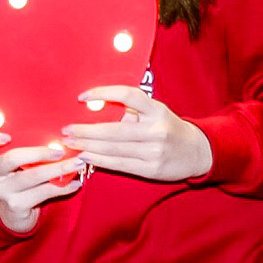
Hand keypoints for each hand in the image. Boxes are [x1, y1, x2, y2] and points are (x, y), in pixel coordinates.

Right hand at [0, 131, 79, 234]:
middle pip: (10, 159)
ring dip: (58, 169)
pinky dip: (63, 187)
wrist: (13, 213)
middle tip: (60, 149)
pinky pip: (44, 193)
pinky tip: (75, 183)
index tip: (7, 136)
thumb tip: (52, 127)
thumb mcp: (9, 164)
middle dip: (38, 152)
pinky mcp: (17, 206)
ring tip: (77, 163)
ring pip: (33, 176)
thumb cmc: (16, 178)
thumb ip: (18, 148)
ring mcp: (2, 192)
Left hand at [61, 86, 211, 181]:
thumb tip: (96, 108)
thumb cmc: (167, 126)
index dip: (104, 93)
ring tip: (70, 143)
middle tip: (66, 129)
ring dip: (88, 147)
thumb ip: (132, 110)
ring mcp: (154, 152)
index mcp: (156, 110)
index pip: (128, 95)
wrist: (196, 152)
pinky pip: (120, 164)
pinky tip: (86, 157)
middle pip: (114, 130)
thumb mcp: (155, 111)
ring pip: (114, 149)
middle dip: (86, 131)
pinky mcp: (151, 170)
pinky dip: (100, 161)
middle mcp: (156, 131)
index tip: (82, 97)